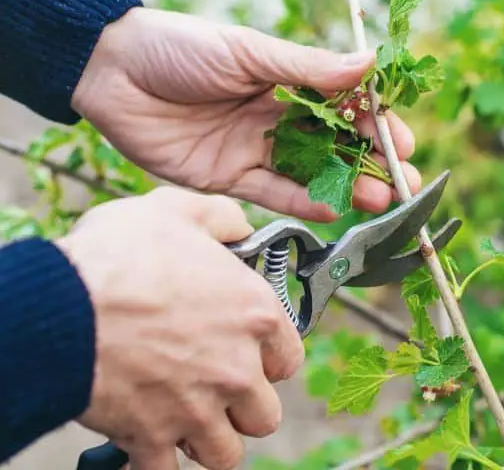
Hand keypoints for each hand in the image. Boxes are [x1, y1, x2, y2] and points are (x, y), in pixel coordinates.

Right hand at [55, 187, 304, 469]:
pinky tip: (145, 444)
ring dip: (206, 441)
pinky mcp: (154, 437)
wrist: (59, 305)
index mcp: (255, 316)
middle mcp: (237, 368)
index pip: (289, 360)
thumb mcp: (176, 212)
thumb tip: (240, 227)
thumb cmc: (117, 258)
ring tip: (183, 420)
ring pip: (225, 453)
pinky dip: (155, 463)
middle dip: (240, 409)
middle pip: (264, 416)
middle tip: (214, 393)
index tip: (248, 358)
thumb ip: (220, 219)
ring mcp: (198, 408)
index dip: (268, 361)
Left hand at [70, 7, 421, 222]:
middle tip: (406, 183)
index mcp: (287, 81)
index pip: (346, 107)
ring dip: (348, 187)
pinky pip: (273, 193)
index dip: (376, 125)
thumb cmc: (179, 47)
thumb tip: (370, 64)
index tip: (404, 140)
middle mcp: (276, 118)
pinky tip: (334, 208)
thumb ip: (308, 68)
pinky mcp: (228, 178)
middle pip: (336, 146)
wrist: (109, 72)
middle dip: (373, 164)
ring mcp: (254, 149)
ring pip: (312, 173)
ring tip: (382, 200)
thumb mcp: (249, 51)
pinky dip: (304, 202)